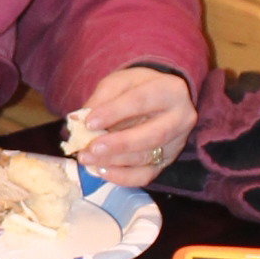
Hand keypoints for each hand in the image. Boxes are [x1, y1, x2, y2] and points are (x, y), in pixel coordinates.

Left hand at [71, 66, 196, 187]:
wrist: (159, 99)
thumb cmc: (137, 88)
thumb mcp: (119, 82)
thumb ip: (101, 99)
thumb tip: (79, 121)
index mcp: (170, 90)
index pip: (142, 101)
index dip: (114, 113)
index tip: (89, 122)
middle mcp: (180, 119)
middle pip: (152, 135)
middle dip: (118, 144)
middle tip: (89, 148)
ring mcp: (176, 143)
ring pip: (147, 157)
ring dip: (113, 161)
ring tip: (87, 158)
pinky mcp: (166, 162)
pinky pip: (146, 175)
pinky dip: (122, 176)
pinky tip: (101, 170)